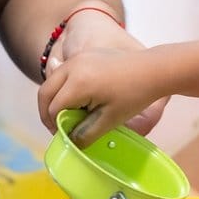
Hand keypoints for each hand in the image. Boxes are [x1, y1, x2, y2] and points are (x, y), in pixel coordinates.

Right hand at [49, 13, 166, 136]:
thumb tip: (69, 143)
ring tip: (64, 115)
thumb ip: (85, 134)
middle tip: (55, 128)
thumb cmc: (134, 95)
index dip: (55, 126)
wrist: (153, 69)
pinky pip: (63, 72)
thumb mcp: (109, 120)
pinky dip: (61, 87)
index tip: (63, 136)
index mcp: (78, 83)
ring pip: (52, 80)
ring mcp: (78, 58)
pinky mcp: (84, 55)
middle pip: (45, 92)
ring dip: (53, 98)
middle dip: (46, 112)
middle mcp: (73, 66)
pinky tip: (75, 100)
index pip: (54, 108)